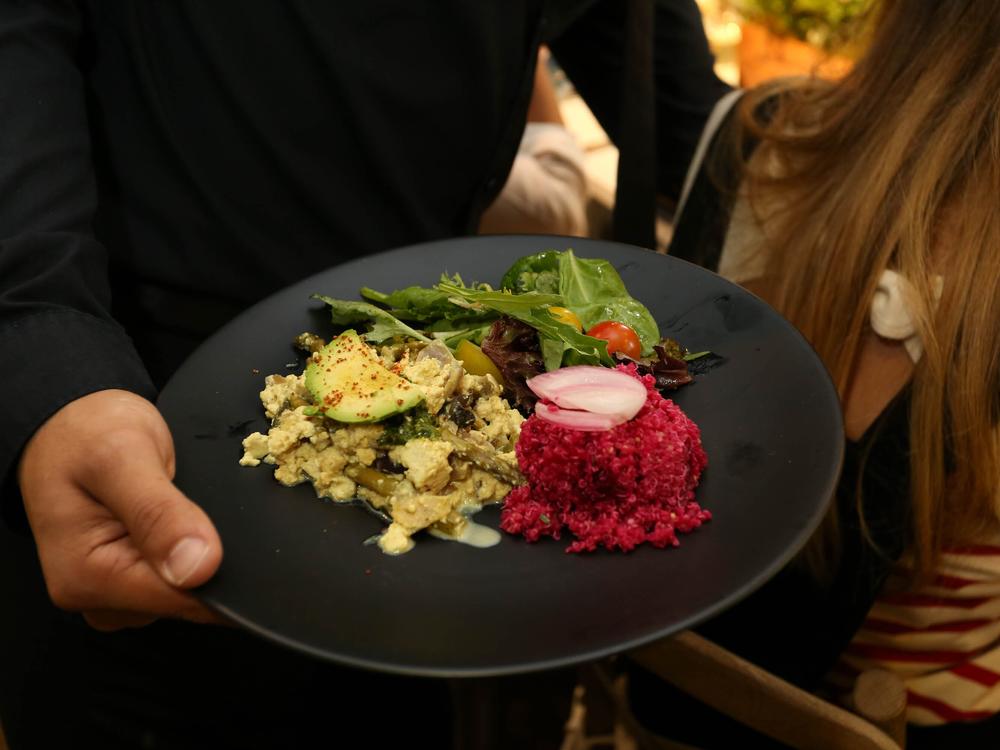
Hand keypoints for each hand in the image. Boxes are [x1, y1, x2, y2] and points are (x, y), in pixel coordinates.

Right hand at [18, 389, 223, 630]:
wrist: (64, 424)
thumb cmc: (85, 433)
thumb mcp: (122, 456)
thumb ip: (158, 512)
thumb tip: (198, 567)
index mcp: (87, 577)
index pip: (179, 601)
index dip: (219, 573)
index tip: (235, 536)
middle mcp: (96, 597)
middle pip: (185, 600)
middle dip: (209, 558)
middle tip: (200, 503)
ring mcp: (113, 591)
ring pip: (186, 590)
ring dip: (201, 551)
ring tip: (184, 505)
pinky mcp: (129, 579)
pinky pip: (177, 577)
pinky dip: (190, 549)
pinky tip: (181, 519)